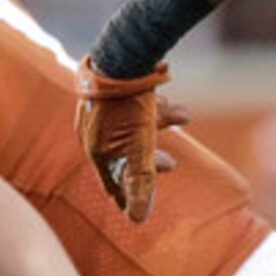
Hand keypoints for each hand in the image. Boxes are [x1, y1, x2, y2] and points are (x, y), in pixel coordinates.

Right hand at [75, 63, 187, 222]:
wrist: (121, 55)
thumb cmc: (129, 106)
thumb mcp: (139, 148)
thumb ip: (140, 182)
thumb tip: (138, 221)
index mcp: (96, 150)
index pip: (112, 182)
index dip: (126, 195)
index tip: (135, 208)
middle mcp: (92, 131)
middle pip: (125, 154)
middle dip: (152, 159)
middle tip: (172, 165)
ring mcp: (97, 109)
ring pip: (132, 125)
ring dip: (160, 125)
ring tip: (184, 115)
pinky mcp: (107, 89)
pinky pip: (130, 105)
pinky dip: (152, 106)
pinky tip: (169, 97)